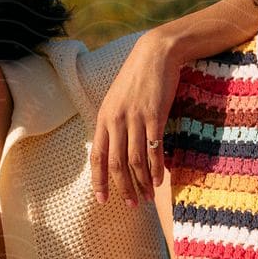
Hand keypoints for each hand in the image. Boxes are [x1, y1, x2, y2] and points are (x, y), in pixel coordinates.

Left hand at [91, 32, 178, 205]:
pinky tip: (160, 180)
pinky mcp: (154, 116)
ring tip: (148, 197)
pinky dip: (156, 168)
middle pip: (116, 163)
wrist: (156, 54)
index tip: (102, 200)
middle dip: (123, 188)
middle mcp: (115, 120)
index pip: (97, 156)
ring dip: (141, 182)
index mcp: (103, 118)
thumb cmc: (137, 77)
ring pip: (135, 160)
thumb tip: (115, 148)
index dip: (99, 180)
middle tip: (132, 204)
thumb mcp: (117, 99)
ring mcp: (134, 118)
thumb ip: (114, 122)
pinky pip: (153, 149)